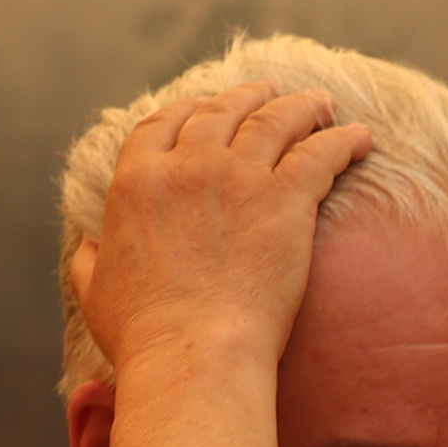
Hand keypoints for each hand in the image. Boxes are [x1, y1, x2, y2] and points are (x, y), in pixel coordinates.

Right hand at [69, 83, 371, 376]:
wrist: (194, 354)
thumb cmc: (144, 335)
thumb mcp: (94, 291)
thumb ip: (89, 257)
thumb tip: (87, 241)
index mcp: (136, 182)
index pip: (161, 124)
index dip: (186, 108)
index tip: (203, 105)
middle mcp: (186, 167)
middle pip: (222, 111)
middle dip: (248, 96)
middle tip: (269, 93)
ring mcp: (238, 178)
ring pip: (275, 120)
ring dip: (300, 106)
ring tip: (320, 104)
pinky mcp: (285, 199)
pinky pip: (321, 152)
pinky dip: (343, 140)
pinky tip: (360, 138)